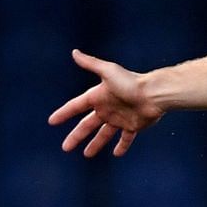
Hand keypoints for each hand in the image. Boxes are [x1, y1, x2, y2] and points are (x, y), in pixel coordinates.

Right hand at [50, 49, 165, 157]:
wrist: (154, 93)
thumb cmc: (132, 82)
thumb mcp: (108, 71)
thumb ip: (91, 63)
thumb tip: (74, 52)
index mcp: (98, 97)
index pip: (76, 106)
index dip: (64, 113)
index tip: (52, 122)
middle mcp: (107, 109)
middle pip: (87, 125)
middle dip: (76, 136)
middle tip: (65, 147)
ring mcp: (119, 119)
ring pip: (104, 134)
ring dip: (95, 144)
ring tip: (86, 155)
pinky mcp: (133, 126)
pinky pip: (126, 138)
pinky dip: (122, 146)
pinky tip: (116, 154)